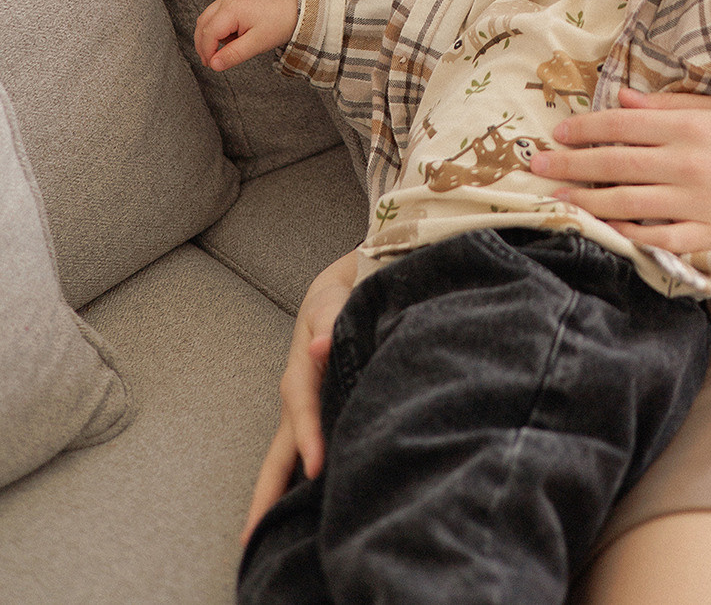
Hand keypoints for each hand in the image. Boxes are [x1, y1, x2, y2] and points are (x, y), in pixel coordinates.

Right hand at [194, 0, 299, 71]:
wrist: (299, 9)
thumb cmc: (281, 22)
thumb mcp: (257, 43)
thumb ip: (233, 55)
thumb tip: (214, 65)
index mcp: (231, 8)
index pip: (208, 32)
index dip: (207, 51)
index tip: (212, 65)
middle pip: (203, 23)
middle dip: (203, 43)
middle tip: (211, 60)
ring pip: (209, 17)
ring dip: (210, 34)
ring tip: (223, 50)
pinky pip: (219, 12)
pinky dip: (219, 26)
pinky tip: (232, 37)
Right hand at [241, 249, 358, 544]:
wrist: (340, 289)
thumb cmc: (339, 295)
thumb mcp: (335, 298)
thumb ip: (330, 320)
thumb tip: (318, 346)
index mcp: (301, 372)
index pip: (303, 411)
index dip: (309, 439)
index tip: (317, 468)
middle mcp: (297, 399)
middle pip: (277, 453)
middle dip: (266, 494)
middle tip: (252, 539)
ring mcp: (305, 411)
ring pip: (287, 459)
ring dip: (278, 495)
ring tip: (267, 538)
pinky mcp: (318, 414)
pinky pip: (305, 453)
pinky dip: (298, 481)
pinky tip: (304, 510)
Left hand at [528, 88, 710, 253]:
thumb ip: (668, 104)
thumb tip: (621, 98)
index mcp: (690, 125)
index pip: (622, 124)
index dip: (584, 129)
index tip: (557, 133)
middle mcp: (689, 163)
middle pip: (614, 164)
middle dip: (570, 166)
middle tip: (536, 168)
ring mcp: (698, 204)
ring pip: (627, 204)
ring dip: (586, 202)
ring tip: (556, 200)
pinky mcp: (709, 238)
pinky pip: (657, 239)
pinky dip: (627, 236)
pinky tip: (603, 231)